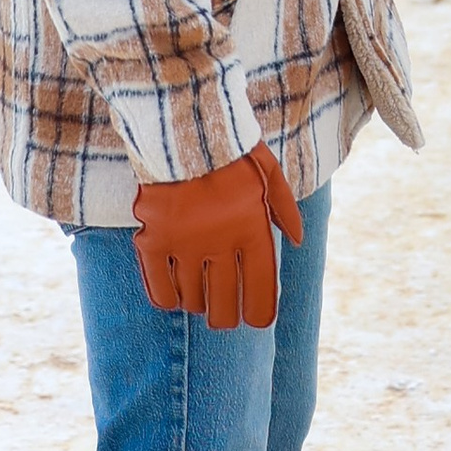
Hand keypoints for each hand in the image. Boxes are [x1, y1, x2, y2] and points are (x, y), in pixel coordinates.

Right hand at [132, 145, 303, 330]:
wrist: (183, 128)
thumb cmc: (231, 150)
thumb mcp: (269, 172)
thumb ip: (285, 209)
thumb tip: (297, 241)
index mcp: (252, 230)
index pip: (260, 290)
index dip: (259, 313)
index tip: (256, 321)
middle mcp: (221, 244)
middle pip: (224, 304)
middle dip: (225, 317)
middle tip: (223, 317)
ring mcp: (185, 244)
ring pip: (192, 299)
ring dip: (197, 304)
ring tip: (199, 300)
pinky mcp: (153, 240)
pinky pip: (159, 288)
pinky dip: (166, 298)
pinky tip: (172, 297)